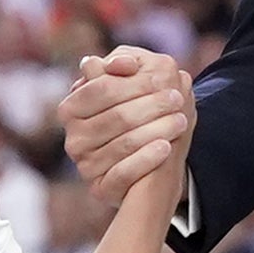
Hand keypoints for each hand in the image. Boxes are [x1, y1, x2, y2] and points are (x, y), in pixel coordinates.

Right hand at [58, 47, 191, 206]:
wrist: (149, 166)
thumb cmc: (139, 116)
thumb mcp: (132, 86)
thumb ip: (124, 67)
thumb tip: (122, 63)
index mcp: (72, 108)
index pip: (102, 89)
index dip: (134, 83)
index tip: (164, 78)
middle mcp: (73, 138)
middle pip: (116, 117)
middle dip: (150, 105)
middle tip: (178, 98)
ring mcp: (85, 166)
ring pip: (122, 144)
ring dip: (156, 129)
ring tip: (181, 120)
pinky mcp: (101, 189)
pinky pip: (122, 174)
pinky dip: (145, 159)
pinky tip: (166, 147)